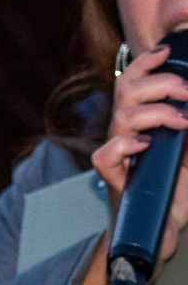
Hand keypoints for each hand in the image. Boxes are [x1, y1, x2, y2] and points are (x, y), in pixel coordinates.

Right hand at [70, 42, 187, 284]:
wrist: (163, 234)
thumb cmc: (178, 193)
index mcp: (146, 122)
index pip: (136, 80)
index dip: (147, 62)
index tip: (167, 50)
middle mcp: (129, 134)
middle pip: (126, 91)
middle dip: (158, 83)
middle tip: (186, 92)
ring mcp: (122, 156)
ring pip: (120, 117)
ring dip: (153, 112)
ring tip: (180, 121)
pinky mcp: (117, 181)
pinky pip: (106, 156)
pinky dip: (123, 145)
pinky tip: (144, 145)